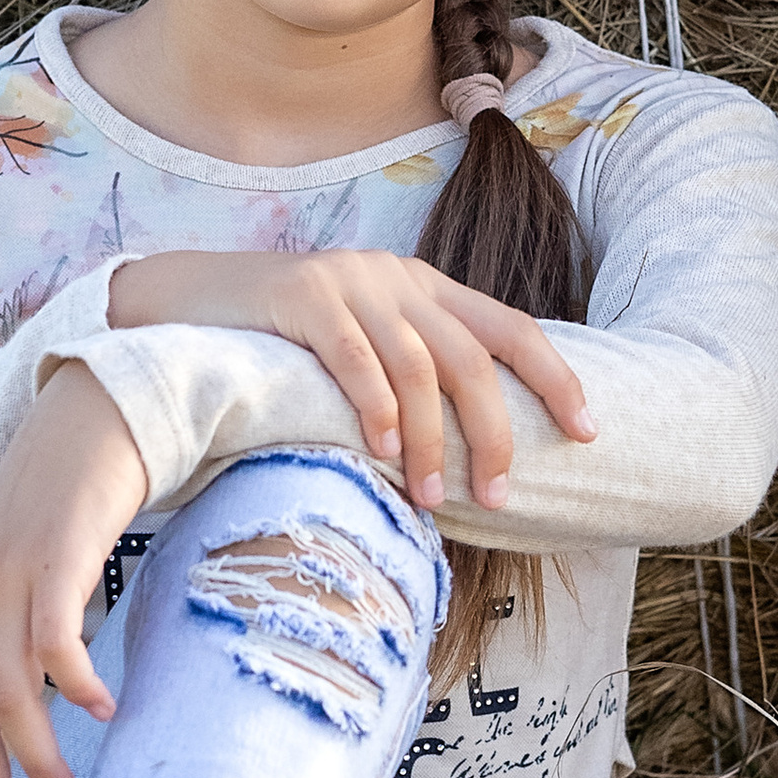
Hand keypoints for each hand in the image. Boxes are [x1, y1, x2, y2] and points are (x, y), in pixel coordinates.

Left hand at [0, 362, 148, 777]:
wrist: (87, 421)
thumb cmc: (54, 508)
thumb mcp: (2, 570)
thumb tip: (9, 709)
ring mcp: (6, 577)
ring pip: (7, 693)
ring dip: (38, 759)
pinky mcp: (55, 559)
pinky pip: (56, 644)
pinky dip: (77, 688)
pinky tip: (104, 712)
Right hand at [107, 247, 595, 509]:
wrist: (190, 297)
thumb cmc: (286, 342)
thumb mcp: (365, 344)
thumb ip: (414, 374)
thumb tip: (470, 453)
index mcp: (427, 289)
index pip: (513, 329)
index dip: (556, 379)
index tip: (587, 432)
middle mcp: (399, 280)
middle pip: (472, 358)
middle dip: (494, 432)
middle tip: (497, 496)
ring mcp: (352, 283)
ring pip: (417, 366)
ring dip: (430, 439)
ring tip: (430, 497)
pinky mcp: (303, 296)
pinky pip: (353, 355)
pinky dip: (374, 405)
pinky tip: (380, 450)